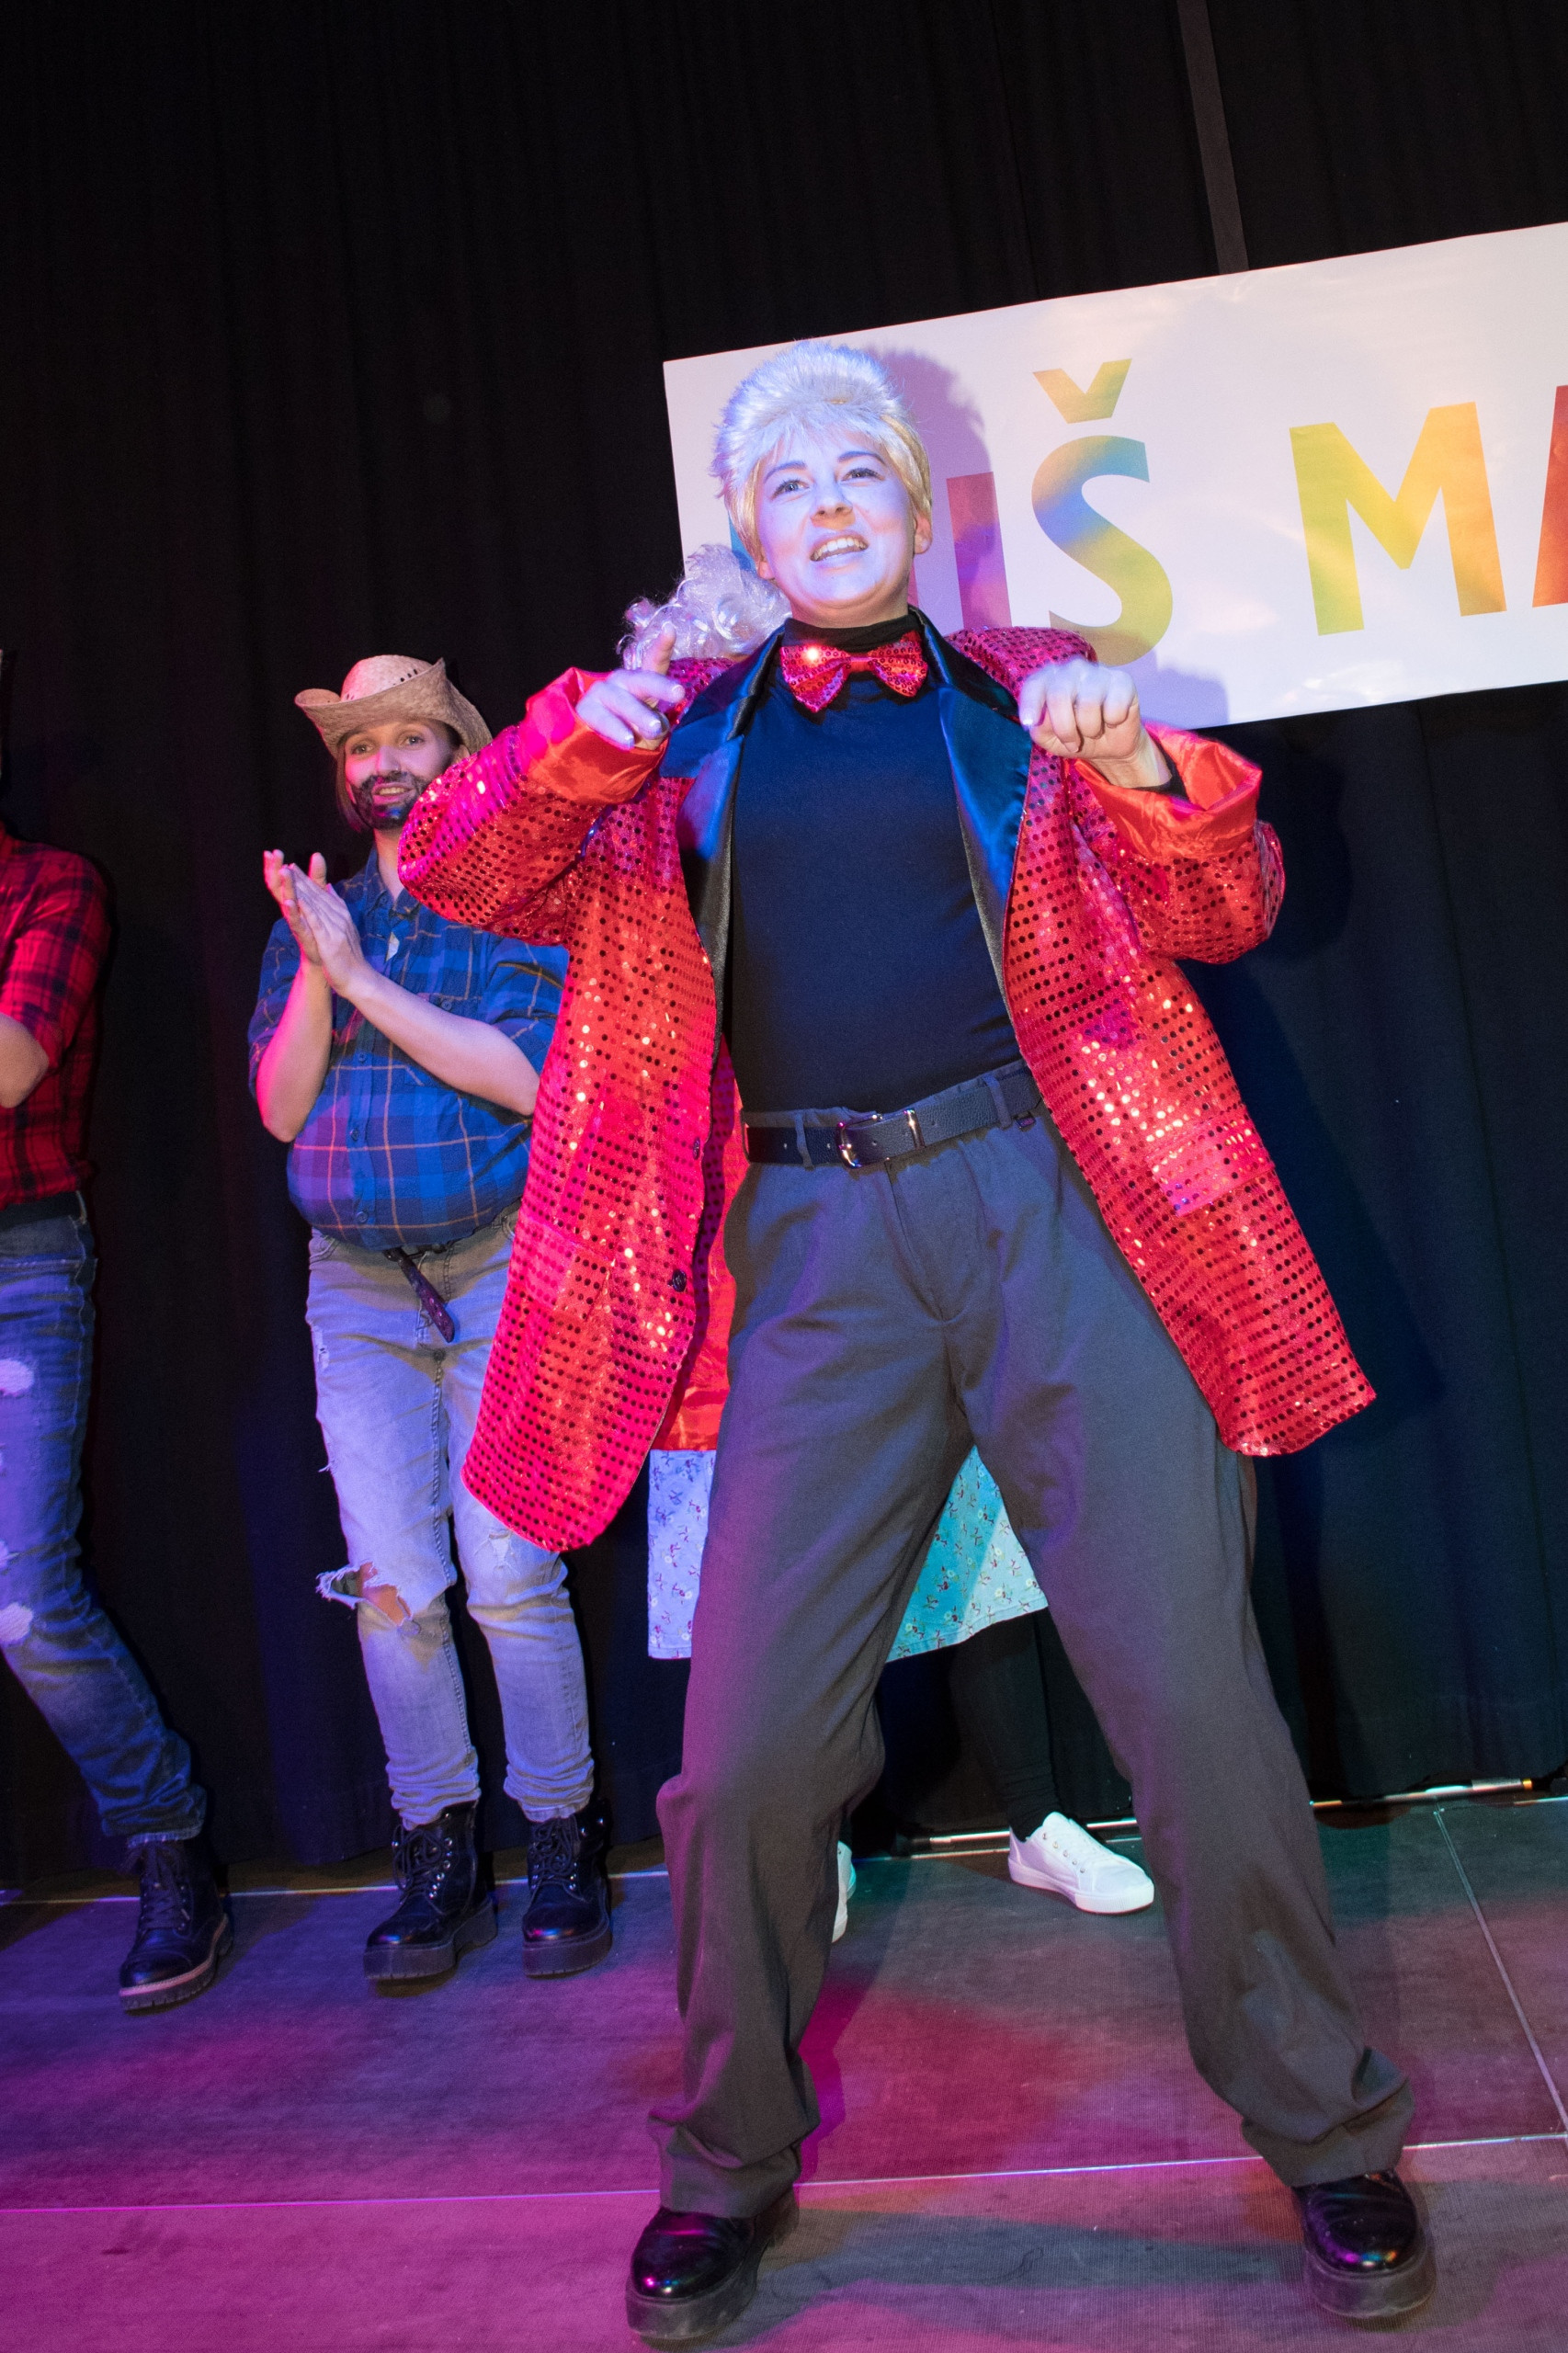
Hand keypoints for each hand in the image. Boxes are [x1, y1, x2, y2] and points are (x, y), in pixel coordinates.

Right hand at [264, 850, 328, 962]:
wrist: (324, 953)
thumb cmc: (317, 924)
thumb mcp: (318, 896)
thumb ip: (317, 878)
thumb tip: (317, 854)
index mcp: (293, 899)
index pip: (281, 880)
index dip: (275, 866)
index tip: (271, 852)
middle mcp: (291, 908)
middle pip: (279, 886)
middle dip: (274, 870)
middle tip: (272, 855)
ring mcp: (296, 920)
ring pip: (287, 900)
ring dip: (285, 885)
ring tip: (282, 871)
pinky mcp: (303, 932)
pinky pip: (295, 921)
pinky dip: (292, 911)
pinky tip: (289, 901)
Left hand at [289, 866, 372, 998]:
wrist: (358, 978)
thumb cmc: (349, 956)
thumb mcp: (342, 927)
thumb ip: (336, 906)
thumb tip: (328, 887)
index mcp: (340, 913)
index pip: (320, 893)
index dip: (306, 879)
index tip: (291, 866)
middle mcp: (338, 917)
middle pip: (316, 895)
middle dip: (300, 879)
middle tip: (286, 864)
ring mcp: (334, 928)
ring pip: (315, 904)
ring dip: (301, 888)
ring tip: (287, 874)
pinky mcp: (329, 941)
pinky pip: (316, 923)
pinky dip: (307, 911)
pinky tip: (297, 901)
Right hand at [576, 624, 686, 748]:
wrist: (599, 750)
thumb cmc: (632, 736)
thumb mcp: (650, 731)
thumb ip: (657, 724)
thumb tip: (658, 724)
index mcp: (641, 684)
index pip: (653, 663)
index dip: (661, 646)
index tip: (670, 629)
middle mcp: (622, 682)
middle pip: (641, 680)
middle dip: (660, 686)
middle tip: (679, 693)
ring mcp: (602, 693)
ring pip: (621, 700)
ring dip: (638, 713)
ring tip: (653, 729)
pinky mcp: (585, 708)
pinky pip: (601, 718)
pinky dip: (615, 729)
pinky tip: (627, 740)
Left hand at [1017, 658, 1168, 789]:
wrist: (1110, 745)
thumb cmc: (1076, 736)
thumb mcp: (1051, 739)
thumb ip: (1040, 728)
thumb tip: (1039, 719)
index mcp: (1050, 679)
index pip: (1035, 685)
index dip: (1030, 704)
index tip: (1029, 724)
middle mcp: (1072, 670)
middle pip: (1059, 695)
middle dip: (1064, 729)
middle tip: (1072, 743)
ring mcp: (1098, 672)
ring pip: (1088, 703)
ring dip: (1090, 729)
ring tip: (1094, 731)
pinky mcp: (1122, 680)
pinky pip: (1114, 707)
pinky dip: (1113, 722)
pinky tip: (1113, 720)